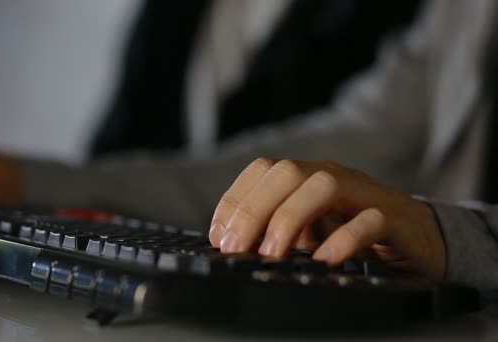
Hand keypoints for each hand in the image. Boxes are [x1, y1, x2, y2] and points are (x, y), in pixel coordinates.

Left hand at [208, 158, 445, 279]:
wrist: (419, 238)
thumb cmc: (356, 233)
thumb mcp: (309, 231)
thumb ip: (277, 232)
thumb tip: (234, 245)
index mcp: (307, 177)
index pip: (262, 170)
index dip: (234, 200)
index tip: (218, 235)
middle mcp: (331, 177)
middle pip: (285, 172)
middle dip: (252, 209)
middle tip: (235, 248)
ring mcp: (363, 194)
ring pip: (323, 185)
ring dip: (288, 219)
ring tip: (271, 254)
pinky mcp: (394, 219)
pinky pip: (369, 220)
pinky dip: (343, 239)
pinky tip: (323, 260)